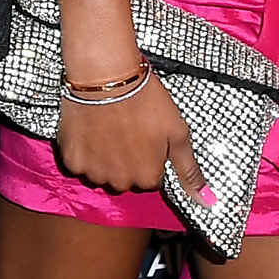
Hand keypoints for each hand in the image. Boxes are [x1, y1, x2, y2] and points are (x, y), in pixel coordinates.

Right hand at [53, 45, 201, 205]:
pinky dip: (84, 151)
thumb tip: (206, 202)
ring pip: (102, 173)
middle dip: (127, 160)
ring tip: (108, 129)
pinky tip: (91, 130)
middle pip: (125, 178)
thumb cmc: (144, 99)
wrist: (106, 76)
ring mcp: (94, 172)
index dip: (150, 156)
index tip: (146, 136)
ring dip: (105, 158)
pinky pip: (79, 163)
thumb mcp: (178, 133)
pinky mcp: (72, 159)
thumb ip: (189, 170)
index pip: (151, 178)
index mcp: (148, 177)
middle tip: (127, 130)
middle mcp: (120, 181)